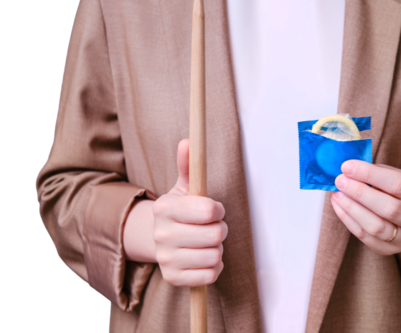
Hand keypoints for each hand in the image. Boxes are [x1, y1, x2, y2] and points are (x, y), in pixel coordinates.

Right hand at [152, 139, 227, 286]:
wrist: (160, 239)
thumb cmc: (181, 211)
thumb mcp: (185, 187)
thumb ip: (189, 165)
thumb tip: (187, 141)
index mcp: (165, 208)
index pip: (209, 212)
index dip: (218, 210)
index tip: (214, 210)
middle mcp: (161, 235)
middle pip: (216, 235)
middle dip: (220, 230)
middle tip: (211, 228)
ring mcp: (165, 259)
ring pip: (215, 255)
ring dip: (218, 249)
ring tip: (206, 243)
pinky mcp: (173, 279)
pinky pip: (210, 275)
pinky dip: (214, 267)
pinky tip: (204, 258)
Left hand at [330, 160, 400, 254]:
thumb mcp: (400, 177)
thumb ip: (379, 173)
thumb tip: (350, 169)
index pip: (400, 184)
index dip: (371, 174)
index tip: (348, 166)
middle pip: (390, 208)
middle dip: (360, 193)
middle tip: (340, 181)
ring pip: (377, 227)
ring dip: (352, 209)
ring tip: (337, 194)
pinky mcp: (391, 251)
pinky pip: (366, 238)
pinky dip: (349, 220)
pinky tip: (339, 206)